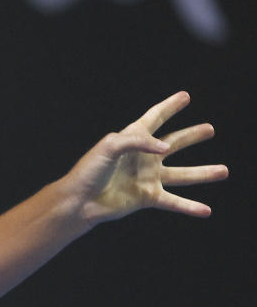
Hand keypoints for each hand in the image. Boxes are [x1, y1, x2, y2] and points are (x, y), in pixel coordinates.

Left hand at [62, 91, 228, 226]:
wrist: (81, 200)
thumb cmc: (90, 170)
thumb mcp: (109, 147)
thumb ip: (137, 142)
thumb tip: (165, 147)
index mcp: (132, 139)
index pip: (154, 118)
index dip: (169, 107)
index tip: (185, 96)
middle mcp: (143, 157)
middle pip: (173, 143)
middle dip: (191, 136)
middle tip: (210, 129)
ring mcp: (147, 177)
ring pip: (182, 175)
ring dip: (203, 173)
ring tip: (224, 170)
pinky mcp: (147, 197)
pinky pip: (173, 202)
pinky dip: (189, 206)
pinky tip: (206, 210)